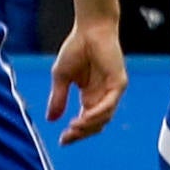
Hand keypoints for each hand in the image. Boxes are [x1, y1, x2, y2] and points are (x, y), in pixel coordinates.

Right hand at [46, 20, 126, 144]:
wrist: (89, 28)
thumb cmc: (76, 47)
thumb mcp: (61, 76)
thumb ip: (58, 97)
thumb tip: (51, 120)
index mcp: (90, 96)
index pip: (85, 122)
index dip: (74, 134)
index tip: (62, 141)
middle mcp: (102, 97)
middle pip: (95, 125)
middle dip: (81, 134)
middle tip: (67, 137)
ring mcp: (112, 91)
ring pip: (104, 118)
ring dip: (88, 126)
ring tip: (73, 128)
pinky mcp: (119, 83)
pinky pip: (109, 104)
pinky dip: (97, 113)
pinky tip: (84, 116)